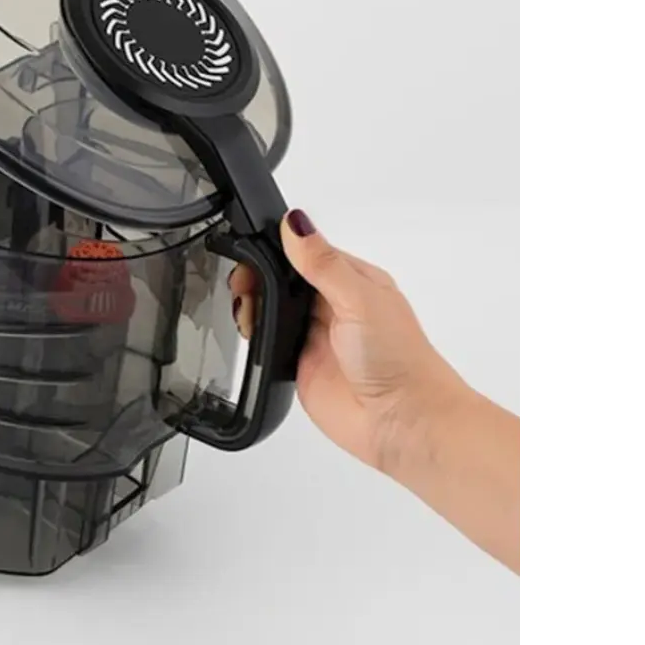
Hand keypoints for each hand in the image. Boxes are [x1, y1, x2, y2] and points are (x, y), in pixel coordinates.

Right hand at [230, 210, 459, 470]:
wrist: (401, 420)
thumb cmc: (400, 359)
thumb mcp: (359, 298)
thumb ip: (323, 262)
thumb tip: (296, 223)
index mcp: (353, 279)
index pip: (306, 251)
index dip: (277, 248)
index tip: (251, 250)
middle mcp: (334, 305)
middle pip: (284, 279)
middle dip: (259, 277)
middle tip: (243, 284)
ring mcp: (316, 336)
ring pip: (273, 309)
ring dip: (256, 306)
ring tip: (246, 311)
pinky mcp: (300, 364)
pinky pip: (270, 343)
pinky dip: (257, 337)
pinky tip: (253, 334)